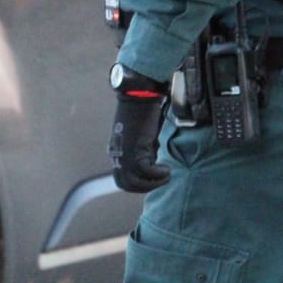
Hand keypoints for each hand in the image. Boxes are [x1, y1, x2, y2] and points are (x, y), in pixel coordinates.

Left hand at [108, 69, 170, 192]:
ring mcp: (124, 154)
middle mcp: (117, 156)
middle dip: (144, 187)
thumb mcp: (140, 135)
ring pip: (134, 182)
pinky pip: (145, 172)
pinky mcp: (135, 150)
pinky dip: (158, 174)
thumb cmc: (141, 110)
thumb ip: (142, 148)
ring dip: (153, 183)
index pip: (121, 178)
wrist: (138, 95)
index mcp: (116, 151)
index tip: (152, 178)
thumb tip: (153, 159)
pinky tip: (167, 169)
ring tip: (166, 174)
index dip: (137, 183)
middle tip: (160, 180)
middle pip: (126, 184)